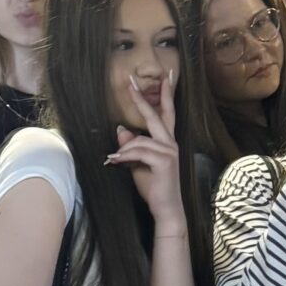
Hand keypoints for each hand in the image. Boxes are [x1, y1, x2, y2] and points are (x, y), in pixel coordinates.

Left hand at [108, 70, 184, 226]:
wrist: (166, 209)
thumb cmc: (154, 187)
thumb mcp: (138, 163)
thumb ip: (132, 146)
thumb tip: (121, 128)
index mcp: (167, 142)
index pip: (165, 114)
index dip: (164, 95)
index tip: (165, 77)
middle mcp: (171, 143)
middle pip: (157, 115)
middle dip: (143, 98)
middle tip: (130, 82)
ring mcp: (169, 151)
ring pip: (139, 140)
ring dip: (123, 150)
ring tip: (113, 160)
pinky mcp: (165, 161)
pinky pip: (138, 152)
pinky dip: (124, 156)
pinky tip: (115, 161)